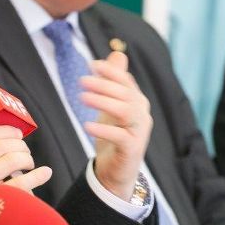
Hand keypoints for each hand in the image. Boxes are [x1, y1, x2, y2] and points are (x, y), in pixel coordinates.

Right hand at [0, 125, 51, 224]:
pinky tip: (44, 173)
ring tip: (29, 163)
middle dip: (19, 144)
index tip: (16, 133)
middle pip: (1, 145)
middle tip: (24, 150)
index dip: (5, 131)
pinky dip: (36, 176)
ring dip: (26, 158)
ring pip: (12, 159)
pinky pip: (20, 184)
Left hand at [80, 51, 151, 200]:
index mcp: (137, 101)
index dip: (111, 71)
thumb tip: (117, 54)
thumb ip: (115, 82)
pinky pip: (120, 136)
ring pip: (125, 111)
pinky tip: (87, 125)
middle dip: (104, 84)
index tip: (92, 64)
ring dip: (103, 102)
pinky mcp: (133, 149)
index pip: (126, 81)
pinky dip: (103, 130)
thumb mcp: (112, 105)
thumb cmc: (114, 135)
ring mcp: (139, 132)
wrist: (117, 170)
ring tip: (82, 98)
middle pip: (126, 94)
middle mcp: (142, 114)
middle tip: (82, 80)